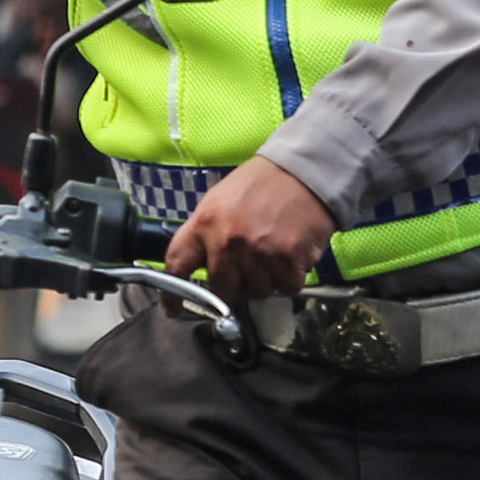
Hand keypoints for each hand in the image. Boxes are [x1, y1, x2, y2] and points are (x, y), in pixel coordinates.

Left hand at [165, 157, 336, 298]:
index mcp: (204, 223)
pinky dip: (291, 277)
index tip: (174, 308)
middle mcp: (227, 241)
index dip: (173, 294)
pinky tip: (293, 254)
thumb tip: (201, 263)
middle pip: (221, 290)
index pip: (178, 266)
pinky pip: (286, 287)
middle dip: (234, 286)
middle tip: (247, 269)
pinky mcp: (287, 260)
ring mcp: (258, 252)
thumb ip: (206, 233)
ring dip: (266, 280)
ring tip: (274, 252)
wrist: (305, 170)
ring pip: (257, 292)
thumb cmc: (263, 183)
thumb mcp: (220, 200)